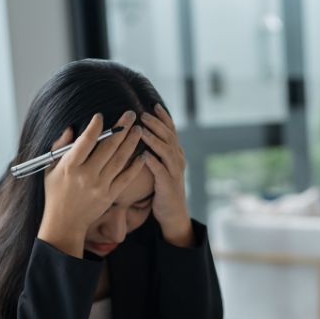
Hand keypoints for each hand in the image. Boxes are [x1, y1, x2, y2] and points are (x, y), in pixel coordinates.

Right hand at [38, 111, 144, 256]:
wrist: (64, 222)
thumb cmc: (55, 193)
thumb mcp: (50, 169)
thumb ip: (60, 147)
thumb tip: (71, 128)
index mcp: (70, 166)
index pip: (85, 141)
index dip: (95, 127)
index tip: (101, 115)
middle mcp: (86, 175)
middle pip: (107, 147)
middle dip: (121, 128)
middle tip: (130, 114)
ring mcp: (100, 186)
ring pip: (119, 160)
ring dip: (131, 143)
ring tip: (138, 129)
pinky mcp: (109, 196)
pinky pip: (126, 178)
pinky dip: (135, 166)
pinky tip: (143, 155)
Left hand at [140, 104, 193, 247]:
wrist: (173, 214)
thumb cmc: (162, 189)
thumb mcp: (162, 167)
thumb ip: (157, 152)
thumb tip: (142, 135)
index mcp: (176, 154)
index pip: (171, 131)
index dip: (164, 117)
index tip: (153, 104)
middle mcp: (177, 160)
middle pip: (169, 136)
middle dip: (156, 124)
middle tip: (143, 114)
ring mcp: (174, 172)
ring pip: (166, 151)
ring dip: (154, 139)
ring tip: (141, 130)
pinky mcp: (168, 185)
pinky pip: (160, 171)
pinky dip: (152, 161)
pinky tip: (143, 154)